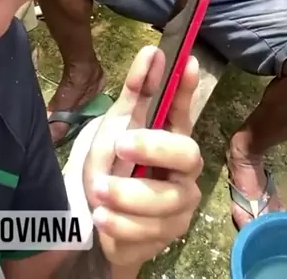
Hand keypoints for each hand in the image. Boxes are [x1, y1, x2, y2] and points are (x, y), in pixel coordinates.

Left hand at [82, 46, 201, 272]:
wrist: (99, 218)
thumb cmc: (113, 164)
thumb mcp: (116, 125)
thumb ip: (136, 92)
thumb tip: (152, 50)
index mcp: (171, 134)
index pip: (184, 107)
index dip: (188, 87)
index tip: (188, 61)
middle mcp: (184, 168)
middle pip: (188, 154)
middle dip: (153, 148)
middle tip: (120, 145)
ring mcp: (180, 203)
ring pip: (165, 200)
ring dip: (126, 194)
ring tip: (98, 191)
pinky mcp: (169, 236)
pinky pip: (148, 231)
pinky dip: (120, 224)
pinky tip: (103, 218)